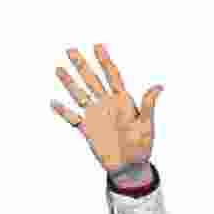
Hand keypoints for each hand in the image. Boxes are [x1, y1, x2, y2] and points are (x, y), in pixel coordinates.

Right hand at [50, 45, 162, 179]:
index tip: (98, 46)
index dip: (105, 61)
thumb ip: (148, 105)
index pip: (112, 76)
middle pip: (92, 80)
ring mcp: (96, 116)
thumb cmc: (142, 147)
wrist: (130, 167)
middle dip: (81, 65)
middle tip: (71, 50)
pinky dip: (63, 111)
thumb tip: (159, 87)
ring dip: (69, 82)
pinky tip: (54, 102)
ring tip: (59, 69)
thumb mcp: (146, 125)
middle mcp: (107, 105)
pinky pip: (73, 118)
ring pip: (80, 95)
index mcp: (122, 101)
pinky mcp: (88, 130)